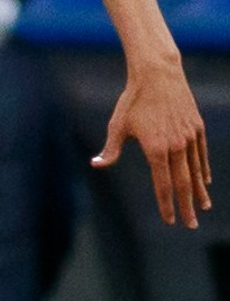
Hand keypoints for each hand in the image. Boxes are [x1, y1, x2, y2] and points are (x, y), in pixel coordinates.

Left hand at [94, 55, 211, 227]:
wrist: (158, 75)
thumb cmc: (133, 101)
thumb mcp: (117, 126)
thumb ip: (110, 149)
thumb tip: (96, 165)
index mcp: (155, 149)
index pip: (162, 184)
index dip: (166, 204)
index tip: (169, 220)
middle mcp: (176, 146)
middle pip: (183, 183)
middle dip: (187, 206)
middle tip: (190, 225)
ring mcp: (189, 137)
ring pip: (196, 170)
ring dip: (199, 191)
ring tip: (203, 208)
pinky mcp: (197, 127)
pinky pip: (201, 154)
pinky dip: (203, 170)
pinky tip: (205, 182)